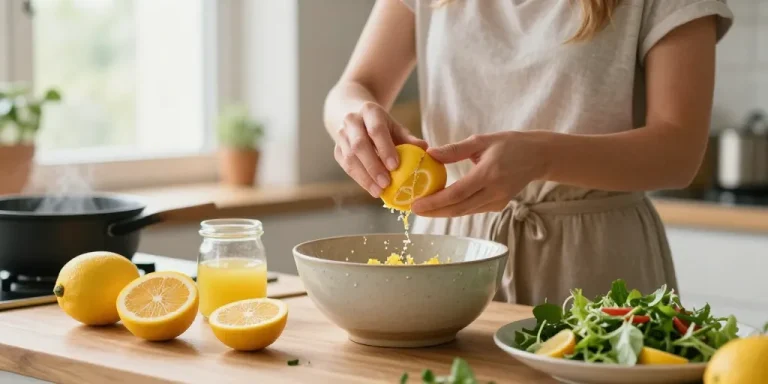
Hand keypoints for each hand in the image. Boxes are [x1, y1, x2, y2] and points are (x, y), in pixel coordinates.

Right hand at [334, 102, 426, 196]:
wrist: (353, 116)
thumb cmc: (381, 125)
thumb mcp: (395, 127)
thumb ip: (408, 138)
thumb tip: (424, 149)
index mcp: (370, 111)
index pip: (376, 130)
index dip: (385, 148)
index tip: (395, 166)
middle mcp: (352, 121)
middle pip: (359, 145)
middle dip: (373, 166)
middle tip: (386, 183)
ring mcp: (341, 136)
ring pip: (350, 158)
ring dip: (365, 177)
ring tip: (379, 191)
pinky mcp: (337, 150)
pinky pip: (346, 166)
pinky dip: (359, 179)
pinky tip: (371, 188)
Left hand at [411, 131, 547, 216]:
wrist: (538, 157)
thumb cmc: (509, 144)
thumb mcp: (481, 141)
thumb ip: (454, 150)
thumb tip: (429, 153)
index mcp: (488, 174)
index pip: (456, 193)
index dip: (434, 202)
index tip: (415, 204)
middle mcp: (494, 191)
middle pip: (458, 208)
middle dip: (434, 211)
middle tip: (413, 209)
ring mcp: (498, 201)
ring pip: (464, 212)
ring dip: (442, 212)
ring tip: (422, 207)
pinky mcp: (498, 206)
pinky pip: (472, 210)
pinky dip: (455, 208)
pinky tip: (441, 204)